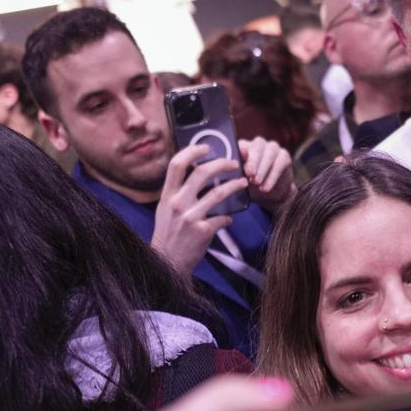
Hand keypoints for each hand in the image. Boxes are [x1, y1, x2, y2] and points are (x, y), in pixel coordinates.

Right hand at [152, 145, 250, 274]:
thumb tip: (197, 176)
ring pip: (219, 193)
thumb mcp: (166, 211)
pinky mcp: (202, 231)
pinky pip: (223, 218)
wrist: (167, 263)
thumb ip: (178, 194)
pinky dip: (228, 218)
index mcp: (167, 196)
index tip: (207, 147)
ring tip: (244, 183)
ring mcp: (190, 217)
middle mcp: (177, 203)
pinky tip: (229, 219)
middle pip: (202, 173)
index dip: (193, 151)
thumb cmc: (169, 235)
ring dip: (235, 186)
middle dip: (221, 164)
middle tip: (234, 164)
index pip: (176, 165)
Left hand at [241, 136, 296, 212]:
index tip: (237, 162)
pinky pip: (279, 164)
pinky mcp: (284, 156)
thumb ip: (238, 169)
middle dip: (253, 161)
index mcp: (244, 146)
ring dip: (263, 169)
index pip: (242, 145)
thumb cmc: (250, 184)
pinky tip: (265, 187)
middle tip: (249, 173)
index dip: (241, 152)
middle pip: (257, 146)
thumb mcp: (241, 178)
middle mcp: (259, 144)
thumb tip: (235, 163)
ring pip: (269, 154)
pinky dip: (272, 177)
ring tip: (256, 183)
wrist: (269, 194)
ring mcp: (273, 148)